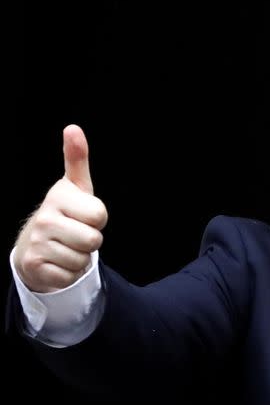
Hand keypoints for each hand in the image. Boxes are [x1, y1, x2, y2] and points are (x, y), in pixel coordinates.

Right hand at [13, 125, 107, 291]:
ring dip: (80, 257)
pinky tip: (57, 261)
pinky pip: (70, 275)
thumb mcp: (75, 187)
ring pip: (83, 260)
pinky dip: (68, 273)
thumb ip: (77, 159)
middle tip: (75, 233)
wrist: (35, 245)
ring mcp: (37, 243)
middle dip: (91, 241)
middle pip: (94, 240)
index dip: (98, 219)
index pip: (100, 215)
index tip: (84, 215)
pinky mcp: (34, 266)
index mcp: (58, 197)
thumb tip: (73, 128)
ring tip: (66, 247)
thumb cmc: (65, 213)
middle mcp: (44, 218)